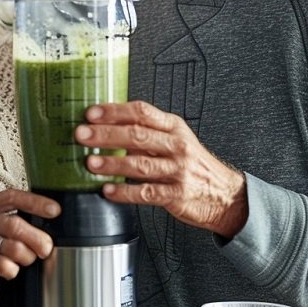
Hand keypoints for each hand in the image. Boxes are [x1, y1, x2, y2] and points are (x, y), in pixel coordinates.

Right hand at [0, 189, 60, 283]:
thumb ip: (13, 215)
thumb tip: (48, 219)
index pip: (13, 197)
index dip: (36, 202)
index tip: (55, 211)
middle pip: (15, 226)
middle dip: (37, 238)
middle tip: (46, 247)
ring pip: (13, 248)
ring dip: (27, 256)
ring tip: (27, 258)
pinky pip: (4, 266)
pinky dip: (13, 269)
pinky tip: (12, 268)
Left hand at [75, 100, 248, 238]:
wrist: (224, 194)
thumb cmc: (193, 164)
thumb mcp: (174, 140)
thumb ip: (145, 132)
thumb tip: (106, 125)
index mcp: (173, 127)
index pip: (141, 112)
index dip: (115, 111)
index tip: (92, 113)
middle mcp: (176, 146)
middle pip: (137, 135)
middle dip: (106, 134)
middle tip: (82, 135)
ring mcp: (178, 171)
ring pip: (140, 164)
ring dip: (112, 163)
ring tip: (90, 163)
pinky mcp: (177, 195)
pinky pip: (147, 193)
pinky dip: (125, 193)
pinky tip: (109, 191)